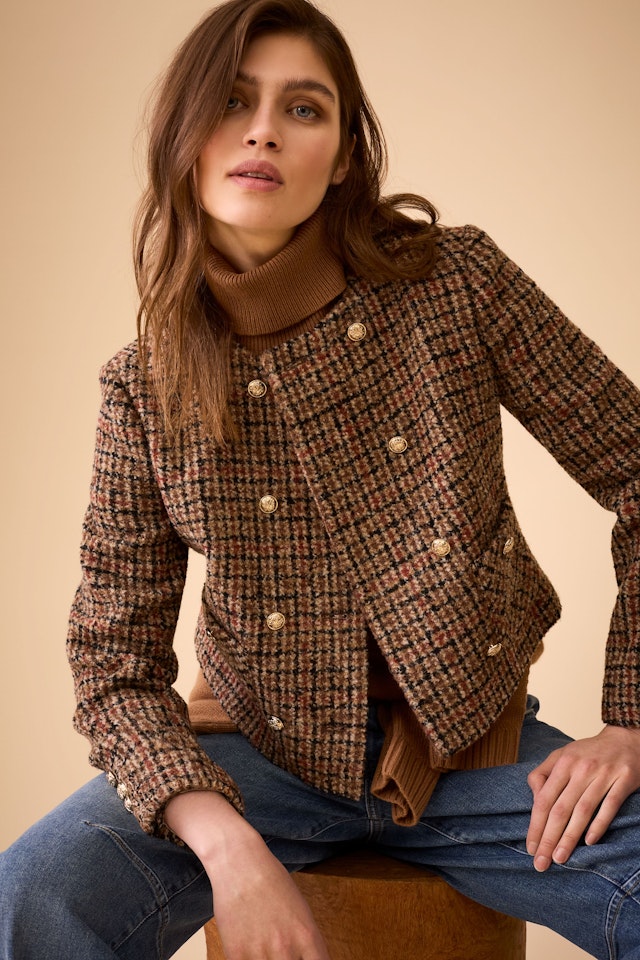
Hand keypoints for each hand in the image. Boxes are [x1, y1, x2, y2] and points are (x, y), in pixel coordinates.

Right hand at [207, 827, 329, 959]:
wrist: (241, 862)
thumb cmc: (271, 880)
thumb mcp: (301, 909)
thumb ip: (306, 941)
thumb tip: (307, 959)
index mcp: (307, 935)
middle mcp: (286, 948)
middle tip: (281, 950)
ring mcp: (261, 953)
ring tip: (264, 949)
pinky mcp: (236, 954)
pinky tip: (250, 951)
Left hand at [526, 725, 639, 871]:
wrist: (625, 739)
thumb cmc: (589, 752)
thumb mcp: (561, 755)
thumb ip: (544, 774)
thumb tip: (534, 797)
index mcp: (563, 763)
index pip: (545, 799)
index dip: (536, 825)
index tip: (530, 847)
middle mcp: (581, 769)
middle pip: (561, 808)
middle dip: (549, 837)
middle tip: (541, 862)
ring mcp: (603, 775)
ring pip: (583, 810)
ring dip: (570, 837)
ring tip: (560, 857)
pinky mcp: (624, 780)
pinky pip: (610, 806)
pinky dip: (599, 824)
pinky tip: (590, 842)